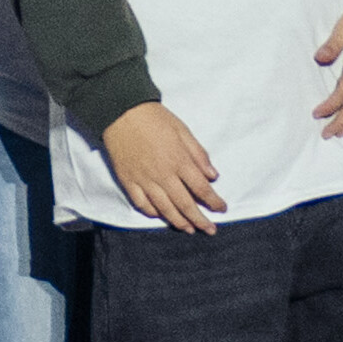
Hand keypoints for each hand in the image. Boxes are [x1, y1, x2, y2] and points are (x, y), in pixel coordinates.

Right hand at [101, 102, 224, 235]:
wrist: (120, 111)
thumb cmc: (154, 118)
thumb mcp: (183, 130)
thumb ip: (198, 154)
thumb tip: (213, 175)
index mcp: (179, 161)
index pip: (202, 189)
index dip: (214, 202)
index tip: (222, 209)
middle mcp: (163, 175)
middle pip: (185, 205)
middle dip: (200, 220)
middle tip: (210, 230)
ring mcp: (144, 180)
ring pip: (165, 209)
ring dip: (179, 222)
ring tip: (189, 230)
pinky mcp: (128, 181)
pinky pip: (142, 204)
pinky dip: (153, 213)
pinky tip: (161, 216)